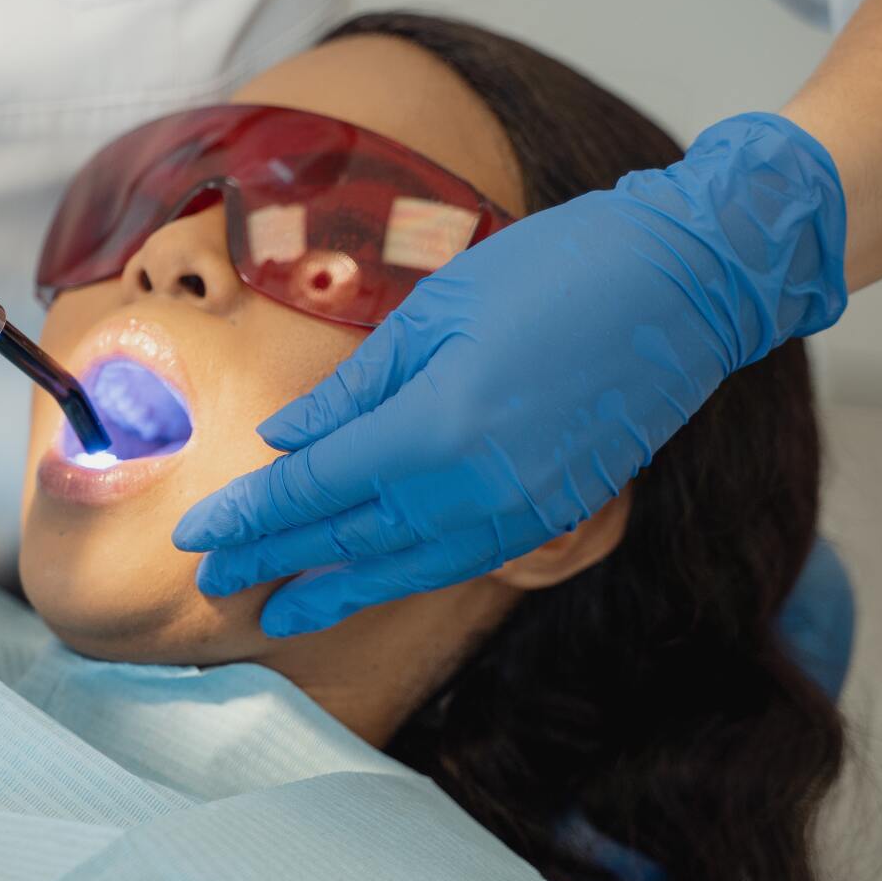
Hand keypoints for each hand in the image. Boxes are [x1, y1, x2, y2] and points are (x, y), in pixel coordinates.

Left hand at [174, 113, 847, 636]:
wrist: (688, 282)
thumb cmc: (556, 270)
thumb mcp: (435, 312)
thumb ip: (354, 389)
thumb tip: (285, 440)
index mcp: (437, 430)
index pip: (318, 489)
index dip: (252, 517)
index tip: (194, 536)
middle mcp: (478, 489)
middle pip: (351, 541)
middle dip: (275, 562)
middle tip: (210, 582)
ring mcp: (524, 510)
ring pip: (408, 566)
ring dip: (337, 588)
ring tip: (279, 610)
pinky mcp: (556, 512)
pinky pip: (461, 558)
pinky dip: (405, 574)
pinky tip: (370, 578)